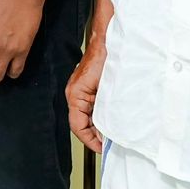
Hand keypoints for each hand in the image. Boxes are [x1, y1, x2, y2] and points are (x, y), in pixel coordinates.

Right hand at [66, 34, 106, 152]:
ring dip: (100, 126)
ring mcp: (82, 91)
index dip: (90, 140)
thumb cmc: (107, 58)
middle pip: (82, 123)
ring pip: (88, 116)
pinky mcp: (90, 87)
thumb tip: (109, 131)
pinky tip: (114, 119)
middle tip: (111, 144)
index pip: (77, 126)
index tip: (102, 148)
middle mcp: (75, 94)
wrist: (110, 39)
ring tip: (114, 134)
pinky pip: (93, 107)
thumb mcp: (108, 90)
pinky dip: (102, 116)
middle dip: (95, 135)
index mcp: (75, 95)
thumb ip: (107, 112)